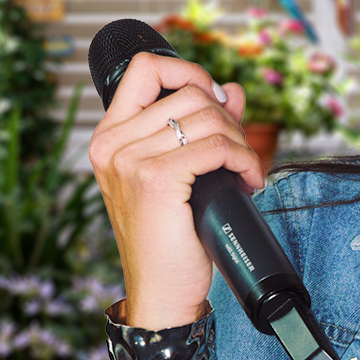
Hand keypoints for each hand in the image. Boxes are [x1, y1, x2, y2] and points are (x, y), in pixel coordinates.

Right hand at [88, 52, 265, 328]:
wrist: (162, 291)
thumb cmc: (172, 238)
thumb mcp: (184, 174)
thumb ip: (204, 128)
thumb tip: (233, 90)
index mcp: (111, 136)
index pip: (146, 68)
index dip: (189, 72)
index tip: (217, 101)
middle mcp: (112, 142)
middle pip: (188, 92)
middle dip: (228, 118)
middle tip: (240, 154)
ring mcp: (130, 159)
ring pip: (206, 116)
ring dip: (240, 141)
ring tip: (246, 170)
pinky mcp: (155, 179)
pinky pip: (215, 146)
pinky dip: (243, 159)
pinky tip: (248, 180)